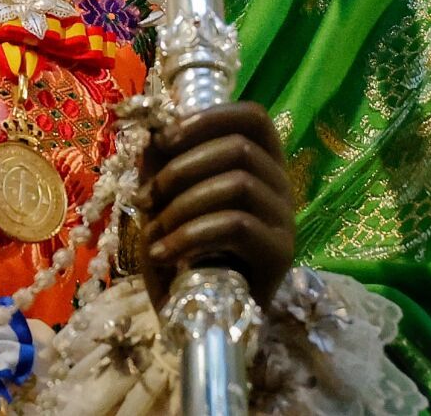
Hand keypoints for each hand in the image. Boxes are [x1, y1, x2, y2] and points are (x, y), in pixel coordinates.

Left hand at [140, 101, 295, 307]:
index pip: (253, 117)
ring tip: (154, 230)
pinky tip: (164, 253)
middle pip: (240, 148)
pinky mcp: (280, 255)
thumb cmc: (186, 250)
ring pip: (239, 184)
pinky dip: (190, 235)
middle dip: (181, 168)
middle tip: (145, 198)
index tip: (164, 138)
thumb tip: (148, 133)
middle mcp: (280, 185)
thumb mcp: (166, 202)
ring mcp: (285, 220)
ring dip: (183, 204)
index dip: (208, 118)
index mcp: (259, 161)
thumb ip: (161, 165)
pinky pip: (237, 226)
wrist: (201, 314)